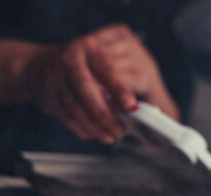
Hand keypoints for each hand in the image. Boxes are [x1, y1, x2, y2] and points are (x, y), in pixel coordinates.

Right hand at [25, 24, 177, 143]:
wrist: (44, 66)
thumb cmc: (90, 67)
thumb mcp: (113, 63)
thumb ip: (131, 83)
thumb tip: (166, 111)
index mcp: (96, 44)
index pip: (107, 67)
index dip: (119, 88)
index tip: (130, 106)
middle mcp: (75, 55)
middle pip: (86, 87)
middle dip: (104, 113)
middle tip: (119, 130)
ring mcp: (57, 73)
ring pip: (75, 105)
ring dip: (94, 126)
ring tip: (111, 136)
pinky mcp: (48, 91)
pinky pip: (65, 114)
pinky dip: (81, 128)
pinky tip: (94, 132)